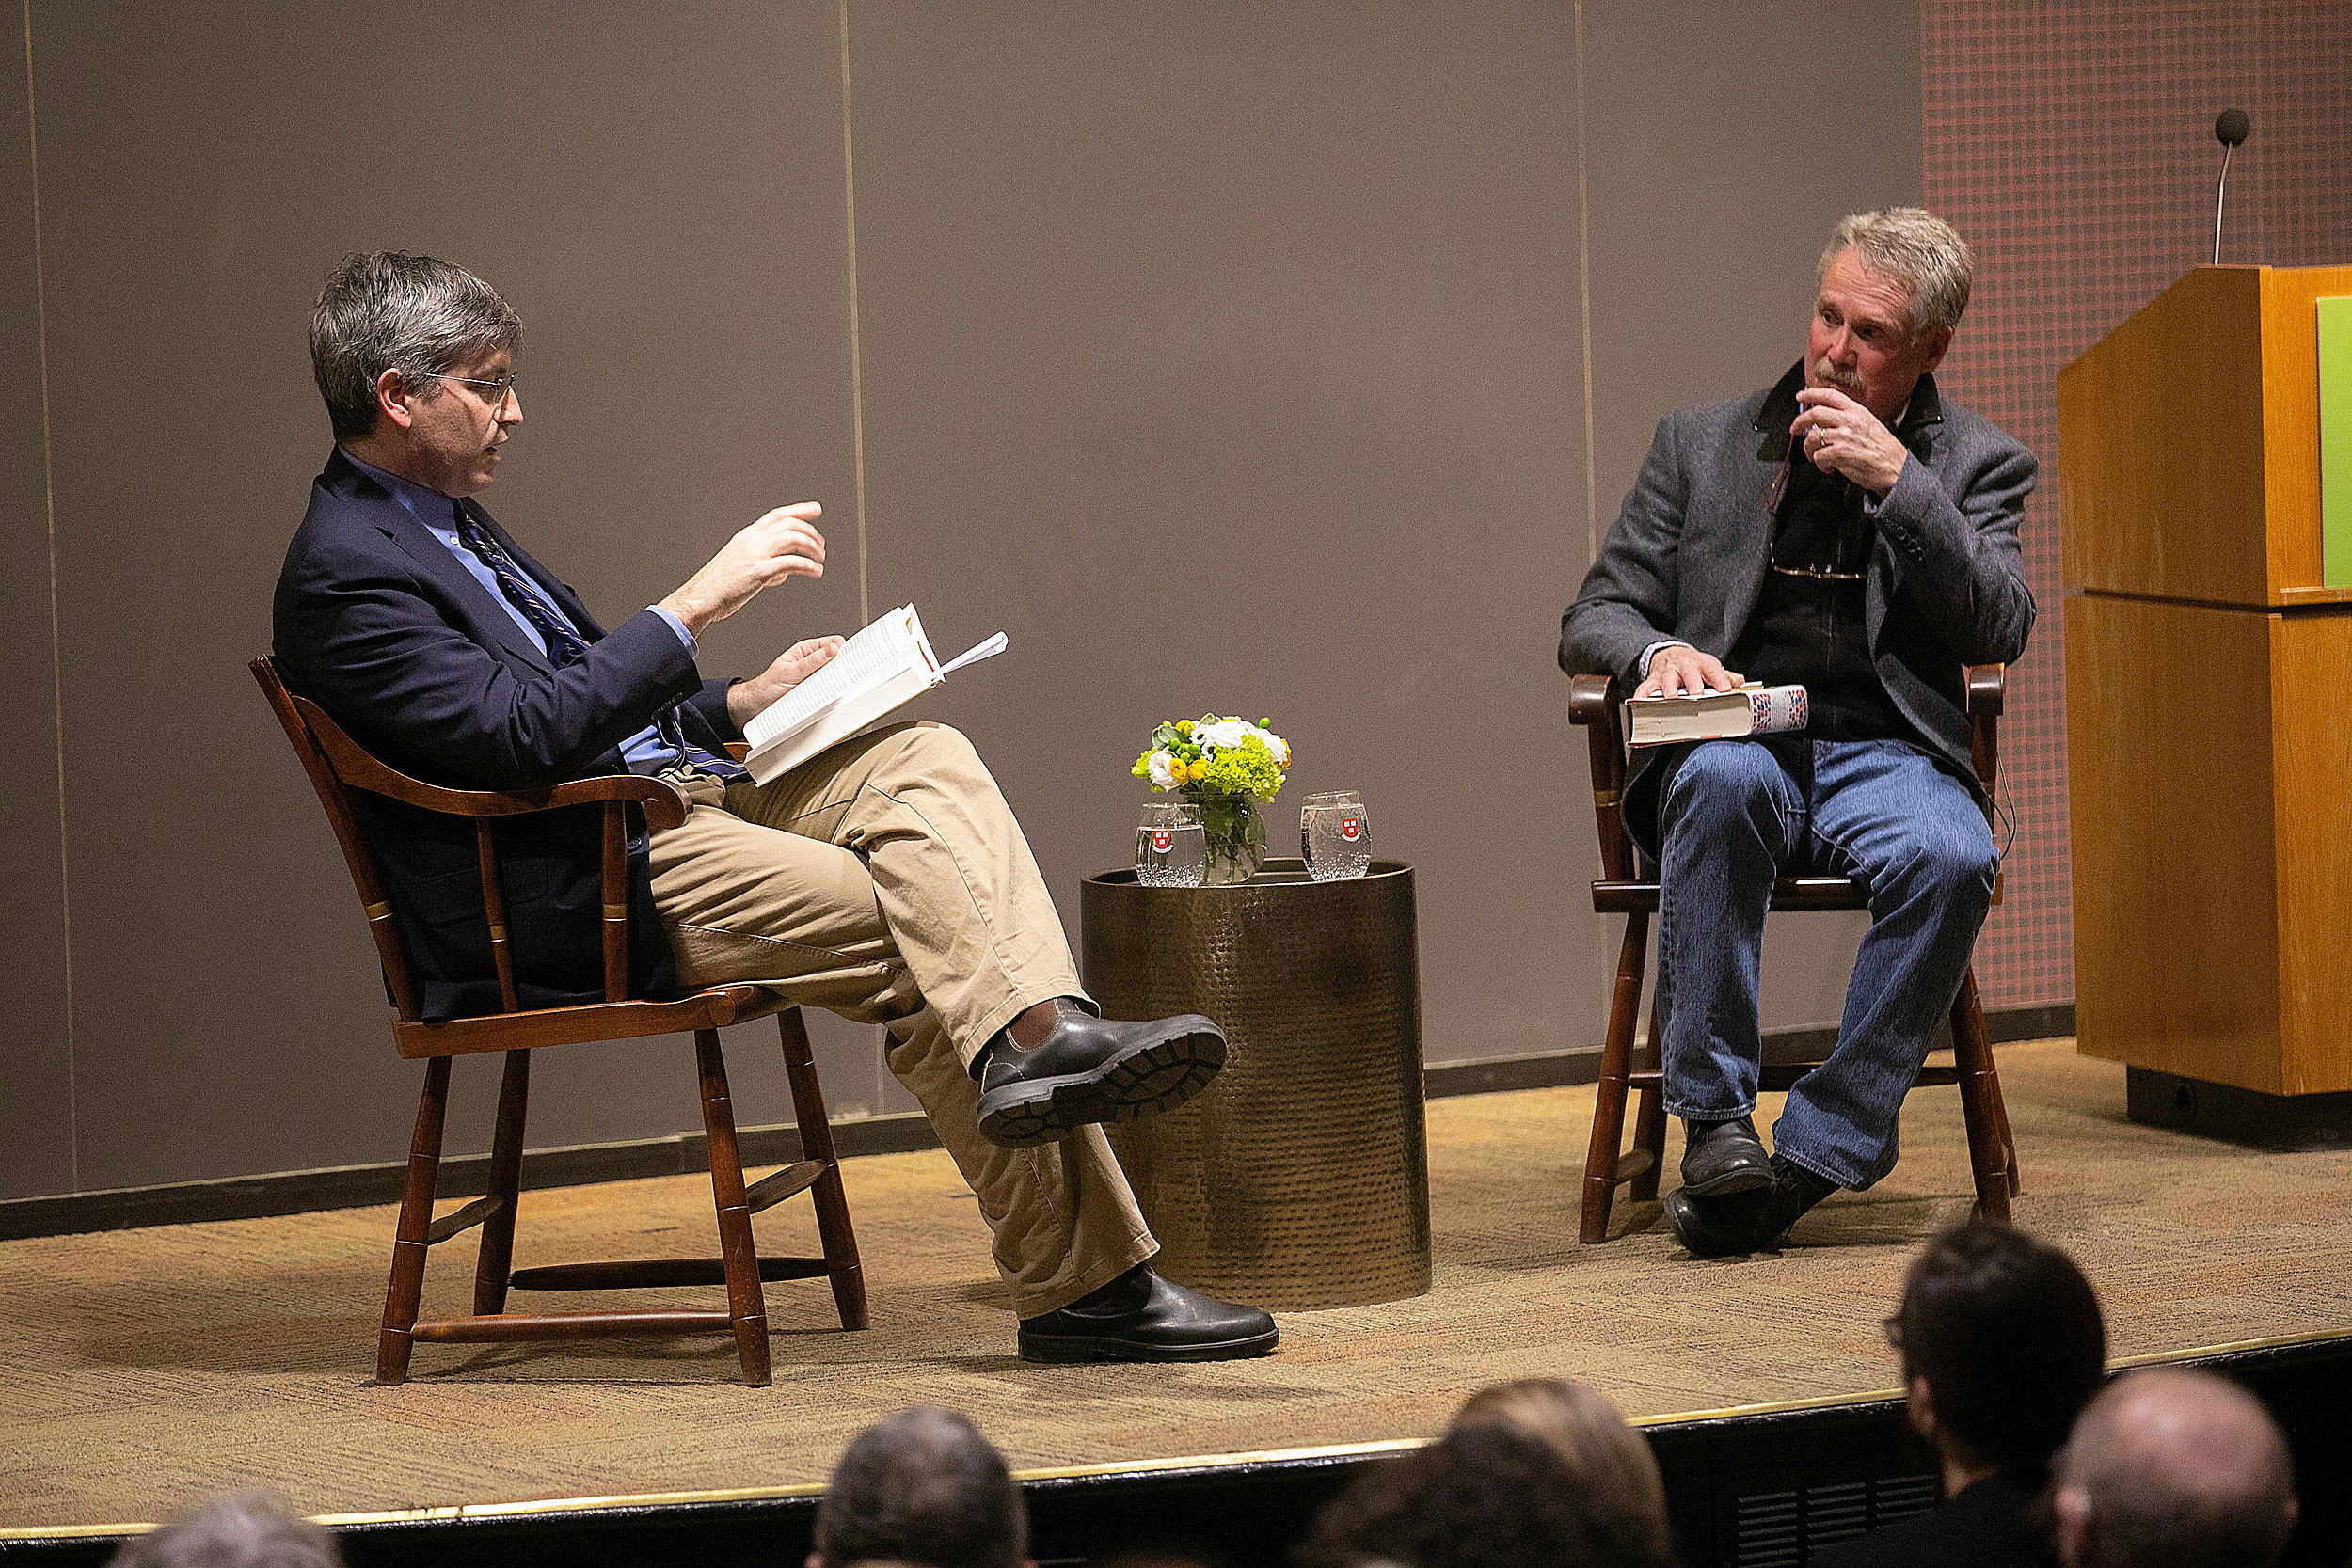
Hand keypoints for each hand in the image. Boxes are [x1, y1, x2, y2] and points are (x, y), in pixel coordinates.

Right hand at [659, 503, 825, 634]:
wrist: (701, 597)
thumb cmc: (719, 586)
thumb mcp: (741, 566)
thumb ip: (764, 564)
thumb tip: (783, 573)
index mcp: (747, 536)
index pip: (777, 516)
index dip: (799, 510)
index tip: (816, 509)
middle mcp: (752, 540)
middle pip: (789, 524)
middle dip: (811, 532)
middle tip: (821, 544)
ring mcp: (755, 555)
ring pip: (793, 538)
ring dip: (812, 547)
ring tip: (821, 558)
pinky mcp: (759, 572)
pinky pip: (791, 564)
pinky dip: (808, 566)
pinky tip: (816, 571)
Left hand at [727, 636, 844, 728]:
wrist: (758, 705)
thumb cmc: (768, 685)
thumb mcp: (791, 671)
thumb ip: (813, 661)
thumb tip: (832, 649)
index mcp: (806, 650)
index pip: (832, 643)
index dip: (843, 649)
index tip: (848, 658)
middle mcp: (813, 663)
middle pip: (837, 660)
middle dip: (841, 667)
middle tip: (842, 674)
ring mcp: (815, 677)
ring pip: (835, 676)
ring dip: (835, 682)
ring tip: (831, 686)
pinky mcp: (816, 691)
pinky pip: (829, 691)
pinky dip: (831, 694)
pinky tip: (828, 695)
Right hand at [1636, 644, 1741, 697]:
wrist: (1669, 653)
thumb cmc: (1692, 665)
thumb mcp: (1710, 666)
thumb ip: (1725, 677)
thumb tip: (1740, 685)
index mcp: (1701, 663)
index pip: (1713, 670)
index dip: (1720, 680)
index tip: (1726, 690)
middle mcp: (1684, 666)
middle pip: (1689, 673)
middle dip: (1693, 684)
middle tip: (1697, 695)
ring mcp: (1667, 673)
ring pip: (1667, 679)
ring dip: (1669, 689)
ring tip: (1671, 698)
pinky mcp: (1653, 680)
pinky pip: (1645, 687)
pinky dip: (1642, 695)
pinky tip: (1640, 702)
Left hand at [1791, 388, 1908, 494]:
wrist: (1896, 468)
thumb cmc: (1884, 450)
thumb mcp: (1870, 424)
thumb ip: (1849, 418)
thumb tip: (1827, 419)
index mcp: (1857, 411)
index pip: (1830, 395)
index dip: (1811, 393)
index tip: (1800, 395)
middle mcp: (1850, 421)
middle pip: (1815, 413)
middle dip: (1799, 422)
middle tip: (1795, 429)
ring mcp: (1844, 436)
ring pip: (1812, 437)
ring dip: (1809, 449)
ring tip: (1817, 457)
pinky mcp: (1839, 454)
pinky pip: (1818, 457)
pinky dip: (1820, 464)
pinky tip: (1829, 467)